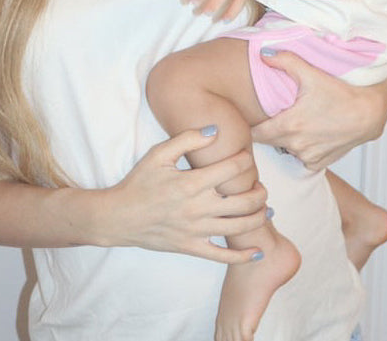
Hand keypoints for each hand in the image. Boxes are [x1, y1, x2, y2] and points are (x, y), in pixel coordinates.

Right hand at [105, 129, 267, 262]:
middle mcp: (198, 208)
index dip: (244, 161)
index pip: (230, 170)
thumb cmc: (140, 182)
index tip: (246, 157)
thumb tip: (215, 130)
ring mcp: (196, 231)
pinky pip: (222, 255)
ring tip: (265, 209)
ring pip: (238, 227)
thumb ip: (187, 139)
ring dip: (258, 217)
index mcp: (191, 182)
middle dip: (259, 192)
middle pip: (243, 201)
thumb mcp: (159, 154)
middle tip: (261, 185)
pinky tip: (257, 251)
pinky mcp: (192, 248)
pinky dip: (243, 256)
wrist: (120, 216)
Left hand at [252, 51, 386, 169]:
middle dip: (267, 131)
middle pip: (268, 142)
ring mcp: (308, 156)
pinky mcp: (319, 163)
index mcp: (289, 126)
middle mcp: (296, 145)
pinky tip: (309, 135)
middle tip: (272, 116)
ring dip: (285, 140)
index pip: (254, 134)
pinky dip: (302, 149)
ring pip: (285, 150)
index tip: (254, 117)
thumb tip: (264, 53)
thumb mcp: (312, 74)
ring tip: (294, 124)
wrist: (369, 113)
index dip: (251, 125)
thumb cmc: (341, 93)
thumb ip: (285, 61)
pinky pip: (302, 158)